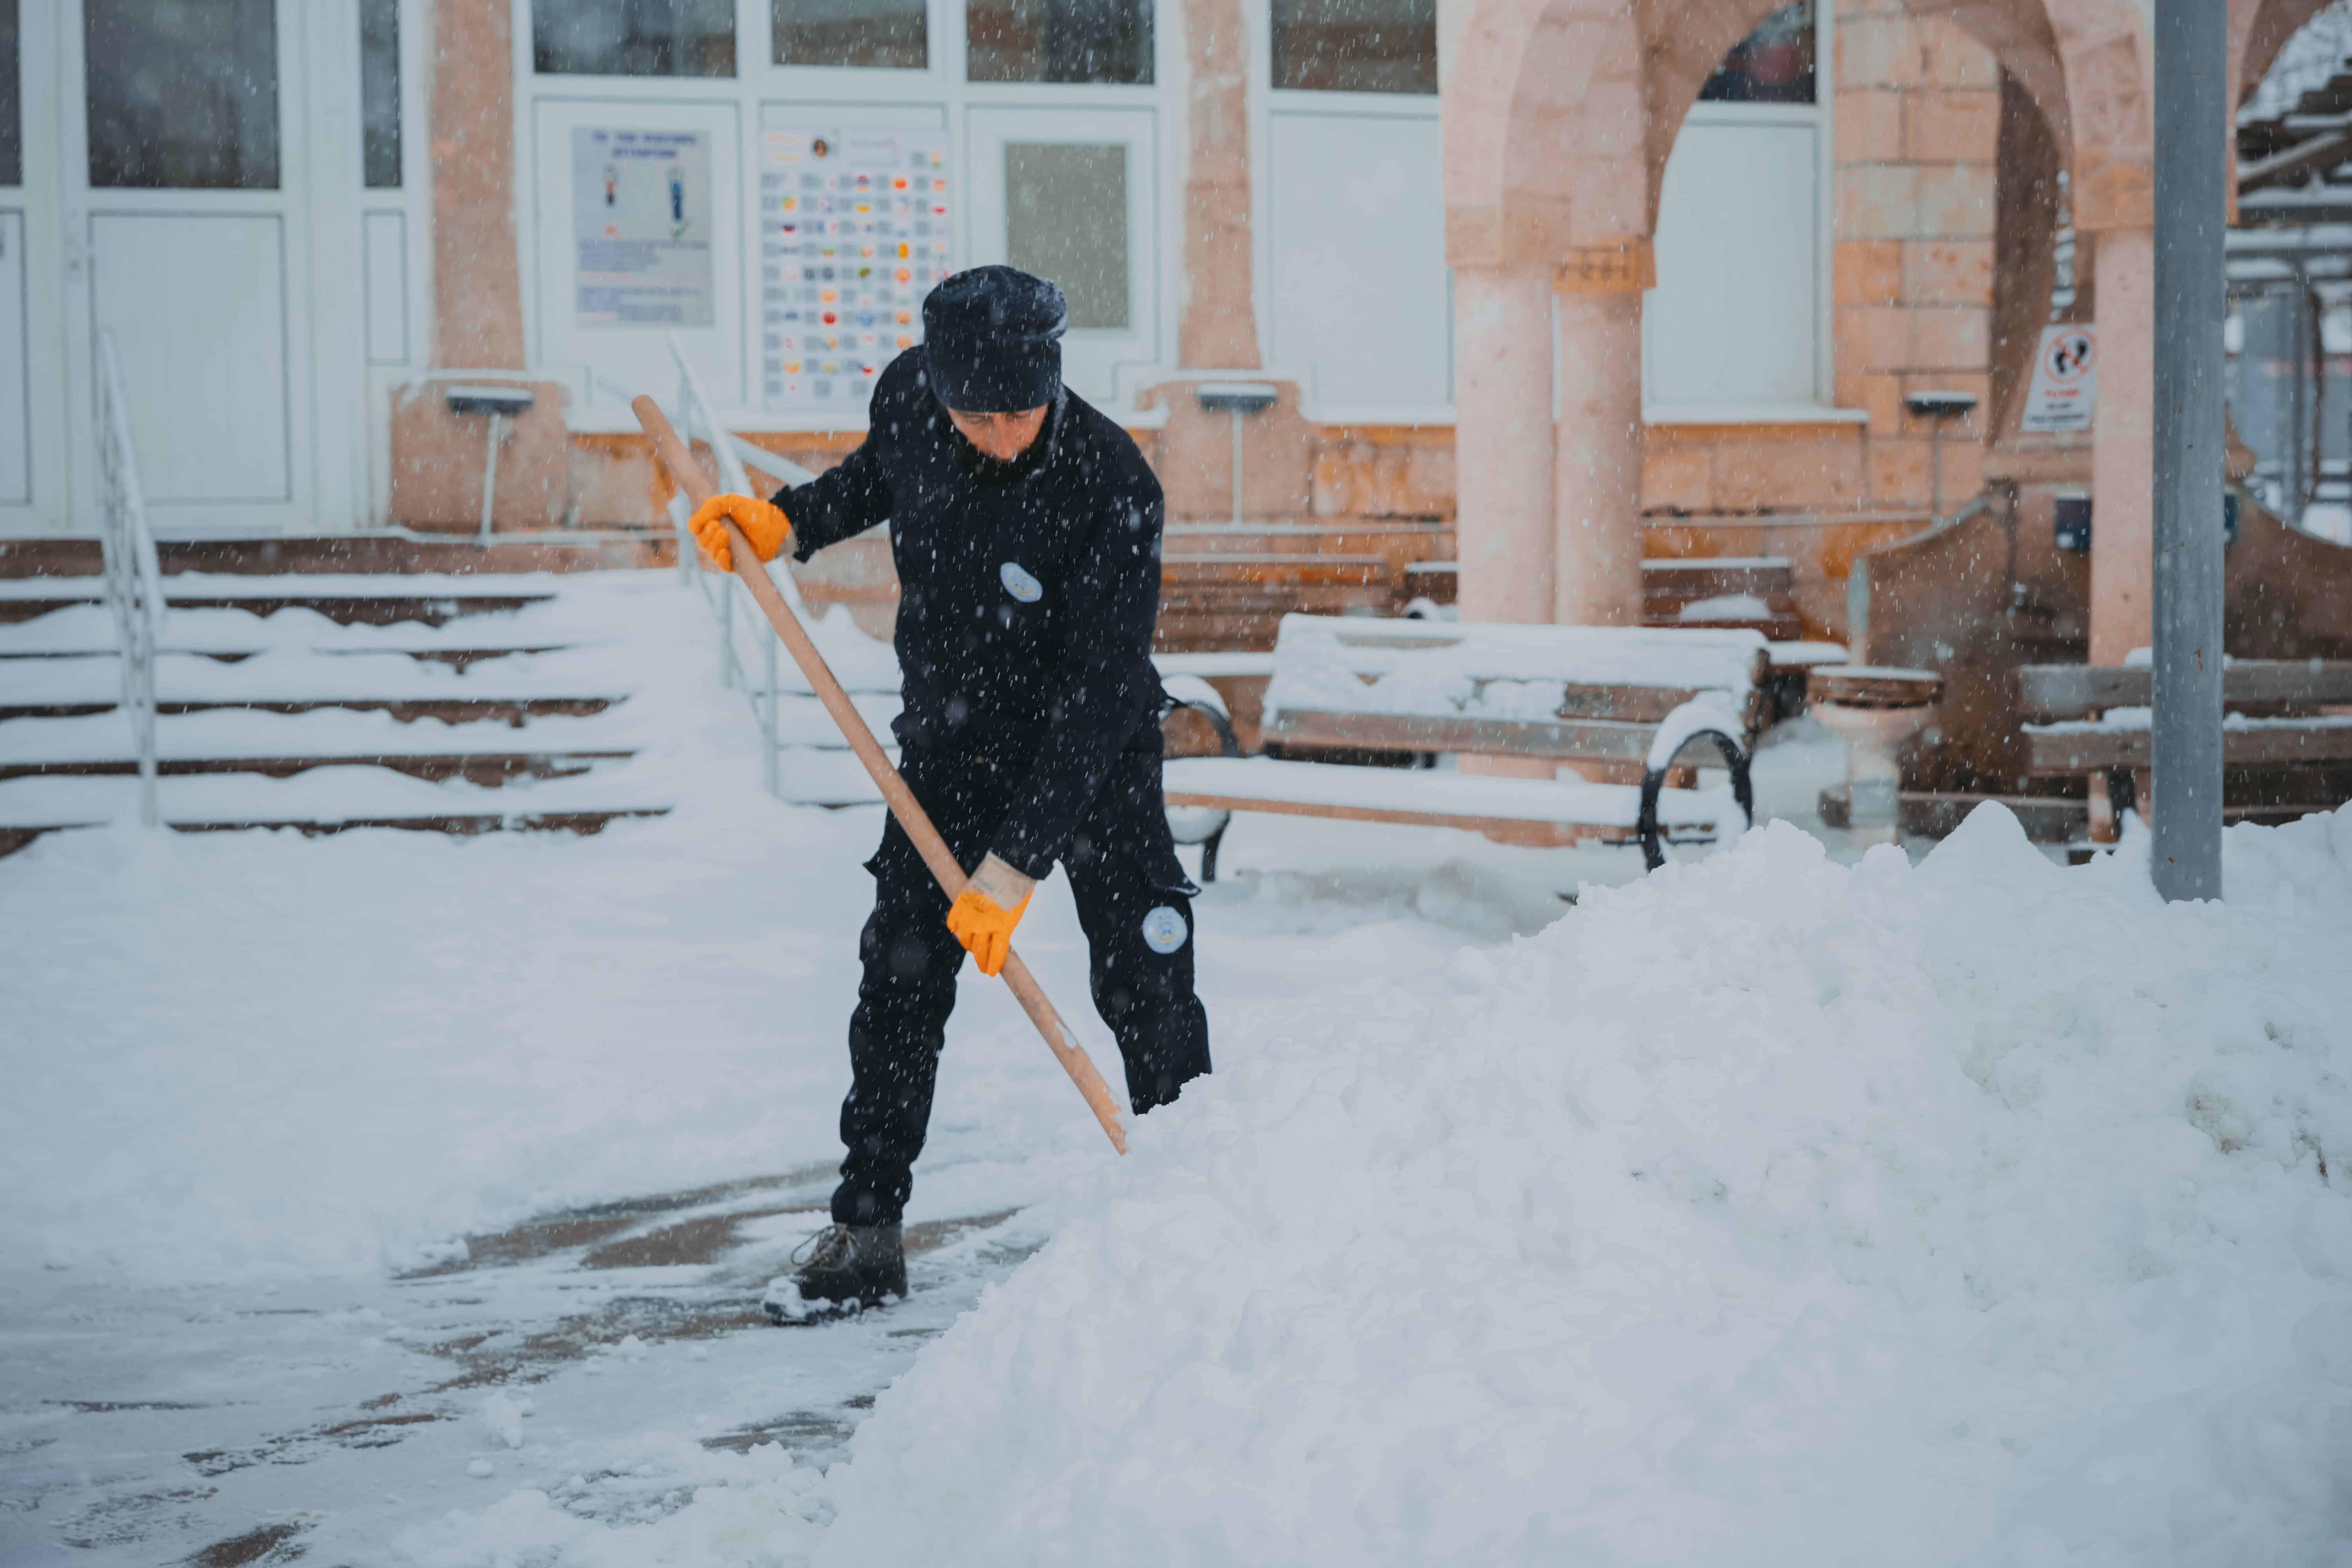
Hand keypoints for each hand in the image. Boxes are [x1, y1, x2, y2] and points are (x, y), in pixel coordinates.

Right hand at [688, 493, 789, 572]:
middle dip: (708, 535)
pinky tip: (726, 552)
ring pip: (709, 553)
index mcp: (713, 523)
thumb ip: (709, 507)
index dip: (697, 525)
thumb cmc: (753, 512)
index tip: (711, 520)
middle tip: (721, 528)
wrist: (775, 525)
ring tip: (726, 535)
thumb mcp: (729, 501)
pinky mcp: (736, 563)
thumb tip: (692, 526)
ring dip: (714, 545)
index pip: (694, 527)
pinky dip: (721, 559)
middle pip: (700, 542)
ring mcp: (726, 551)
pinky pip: (721, 566)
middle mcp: (717, 538)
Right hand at [946, 855, 1035, 976]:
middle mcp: (984, 925)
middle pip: (979, 951)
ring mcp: (970, 915)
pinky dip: (957, 930)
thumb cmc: (1016, 888)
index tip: (990, 972)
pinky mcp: (960, 905)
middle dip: (981, 961)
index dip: (993, 965)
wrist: (1006, 866)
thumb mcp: (1016, 914)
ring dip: (969, 945)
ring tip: (974, 946)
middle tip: (982, 966)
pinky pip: (953, 924)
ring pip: (964, 940)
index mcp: (1003, 928)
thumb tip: (996, 939)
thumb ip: (1005, 928)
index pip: (996, 954)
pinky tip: (962, 931)